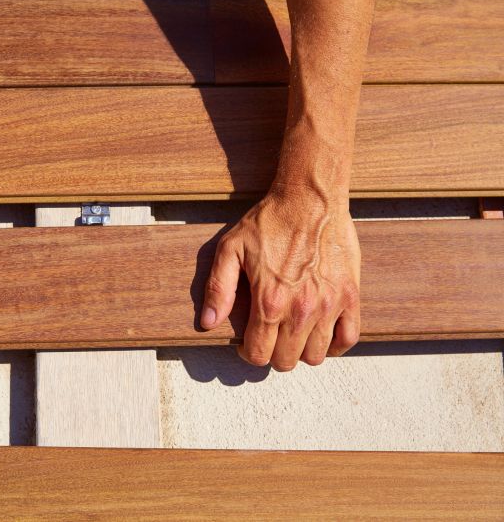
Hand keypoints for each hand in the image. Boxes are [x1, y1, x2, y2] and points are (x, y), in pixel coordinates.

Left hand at [200, 186, 360, 369]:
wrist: (310, 199)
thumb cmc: (269, 221)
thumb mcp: (231, 249)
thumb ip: (218, 288)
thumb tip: (208, 322)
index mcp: (269, 301)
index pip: (258, 354)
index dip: (248, 353)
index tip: (247, 342)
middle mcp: (301, 310)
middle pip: (285, 361)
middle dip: (272, 354)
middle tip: (269, 337)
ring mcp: (329, 305)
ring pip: (316, 356)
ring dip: (301, 351)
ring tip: (293, 334)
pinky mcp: (350, 296)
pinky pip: (348, 338)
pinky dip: (334, 344)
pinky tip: (321, 334)